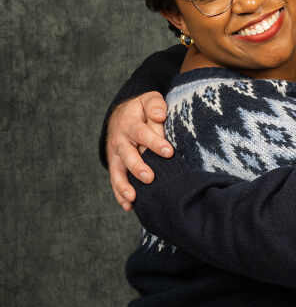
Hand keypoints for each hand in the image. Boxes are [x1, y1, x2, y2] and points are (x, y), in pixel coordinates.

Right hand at [107, 92, 171, 210]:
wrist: (121, 116)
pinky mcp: (117, 166)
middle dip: (138, 167)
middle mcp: (120, 141)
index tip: (169, 152)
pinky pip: (116, 181)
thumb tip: (159, 115)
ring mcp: (116, 156)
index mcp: (129, 123)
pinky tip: (128, 206)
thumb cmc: (141, 110)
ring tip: (133, 198)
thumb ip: (154, 105)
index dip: (154, 143)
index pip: (142, 133)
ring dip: (124, 186)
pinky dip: (120, 194)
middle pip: (127, 155)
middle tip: (150, 178)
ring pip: (118, 172)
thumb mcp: (148, 100)